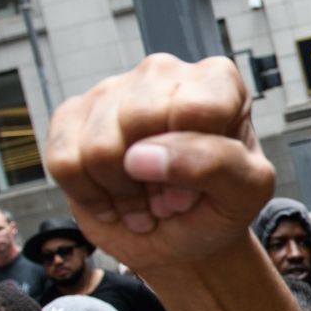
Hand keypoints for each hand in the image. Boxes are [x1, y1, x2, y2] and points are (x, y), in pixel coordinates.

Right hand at [43, 54, 275, 274]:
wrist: (178, 238)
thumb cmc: (217, 207)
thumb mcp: (245, 193)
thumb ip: (216, 165)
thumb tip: (141, 155)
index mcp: (217, 82)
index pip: (197, 108)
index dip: (193, 160)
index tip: (202, 184)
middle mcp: (163, 72)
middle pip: (138, 120)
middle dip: (153, 178)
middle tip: (169, 197)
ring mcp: (113, 89)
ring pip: (98, 146)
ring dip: (121, 193)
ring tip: (144, 200)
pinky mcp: (73, 115)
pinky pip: (64, 161)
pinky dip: (89, 195)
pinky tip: (113, 197)